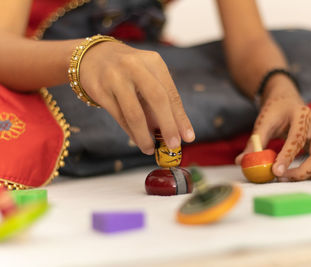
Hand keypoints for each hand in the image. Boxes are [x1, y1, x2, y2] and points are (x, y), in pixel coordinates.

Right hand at [79, 41, 194, 154]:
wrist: (92, 56)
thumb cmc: (129, 71)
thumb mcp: (148, 77)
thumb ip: (161, 101)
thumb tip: (176, 133)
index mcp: (153, 62)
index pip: (171, 94)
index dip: (180, 118)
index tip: (188, 137)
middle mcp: (134, 66)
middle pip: (157, 99)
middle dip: (168, 126)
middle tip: (174, 145)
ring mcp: (114, 77)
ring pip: (134, 113)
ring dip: (144, 136)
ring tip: (150, 149)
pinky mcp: (98, 89)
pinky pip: (119, 117)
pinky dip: (130, 132)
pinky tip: (137, 140)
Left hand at [236, 87, 310, 180]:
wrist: (289, 101)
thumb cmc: (276, 112)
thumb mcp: (263, 122)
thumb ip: (254, 142)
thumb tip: (241, 161)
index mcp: (302, 115)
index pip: (297, 139)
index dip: (287, 158)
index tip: (275, 172)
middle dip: (303, 171)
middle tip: (282, 178)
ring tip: (293, 176)